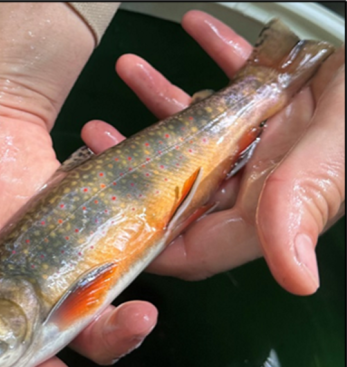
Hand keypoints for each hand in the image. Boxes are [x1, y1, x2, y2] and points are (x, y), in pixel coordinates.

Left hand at [82, 10, 344, 295]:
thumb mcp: (331, 160)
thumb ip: (300, 210)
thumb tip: (297, 281)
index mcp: (262, 210)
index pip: (193, 246)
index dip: (150, 243)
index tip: (106, 222)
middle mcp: (256, 181)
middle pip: (180, 184)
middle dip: (135, 161)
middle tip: (98, 134)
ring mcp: (262, 141)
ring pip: (198, 128)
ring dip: (161, 98)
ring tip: (130, 68)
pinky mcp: (274, 103)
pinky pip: (233, 83)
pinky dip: (213, 55)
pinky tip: (195, 30)